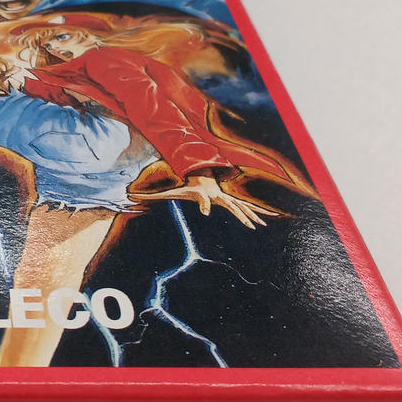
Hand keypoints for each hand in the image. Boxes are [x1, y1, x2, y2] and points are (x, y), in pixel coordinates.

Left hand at [131, 175, 276, 228]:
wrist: (201, 176)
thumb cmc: (186, 187)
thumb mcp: (168, 191)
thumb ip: (150, 194)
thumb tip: (131, 196)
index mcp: (203, 195)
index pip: (203, 201)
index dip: (202, 205)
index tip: (205, 212)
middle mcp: (218, 196)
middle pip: (230, 205)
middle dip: (239, 214)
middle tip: (248, 224)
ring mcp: (227, 199)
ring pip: (242, 207)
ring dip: (253, 215)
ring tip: (263, 224)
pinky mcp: (232, 202)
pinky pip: (246, 208)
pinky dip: (258, 213)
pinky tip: (269, 218)